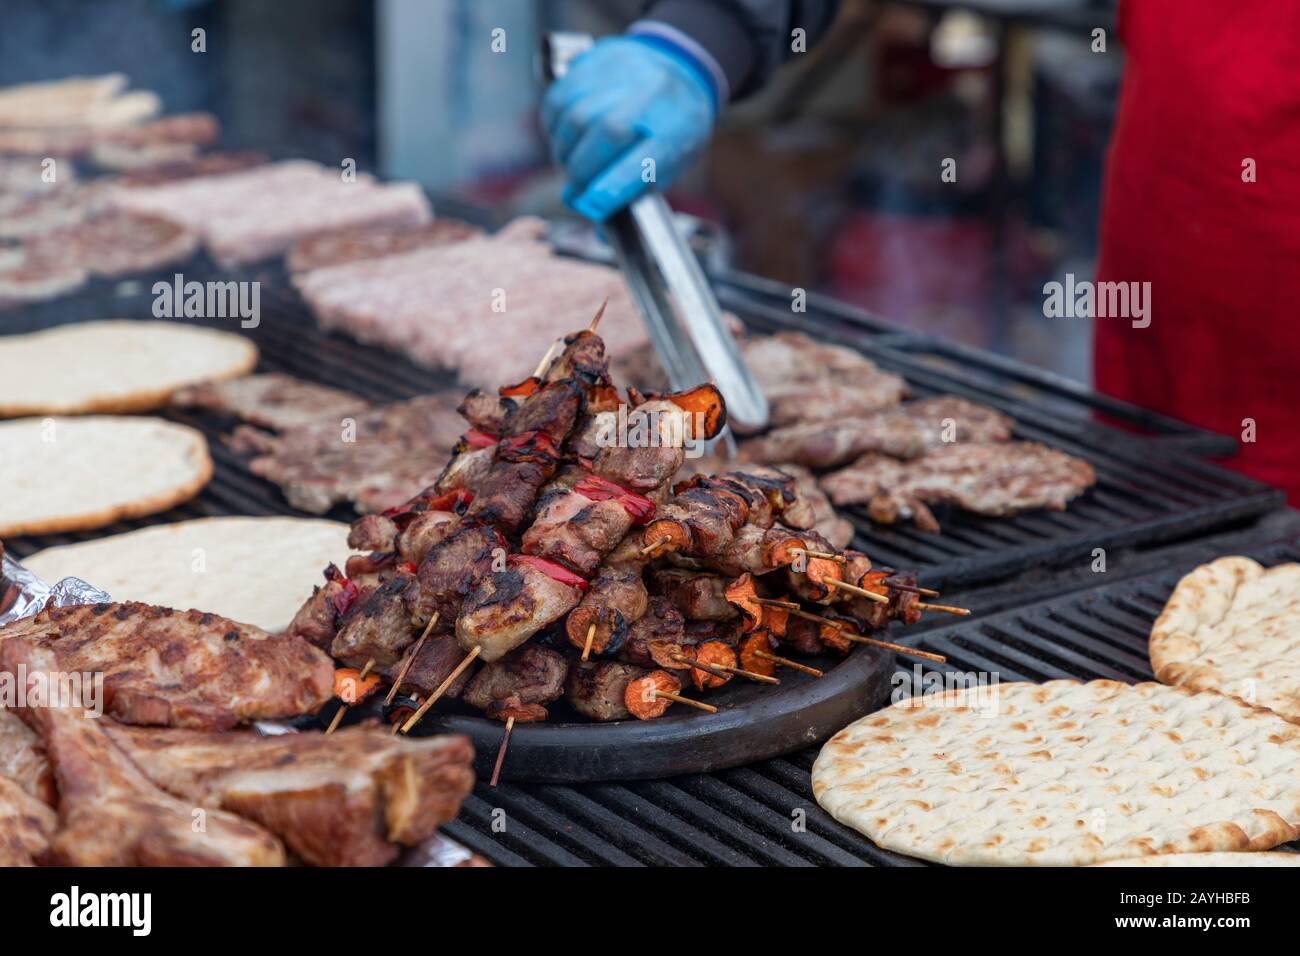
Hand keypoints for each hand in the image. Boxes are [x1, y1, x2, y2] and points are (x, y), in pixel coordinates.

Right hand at [542, 37, 716, 221]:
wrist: (677, 67)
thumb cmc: (671, 127)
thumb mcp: (672, 164)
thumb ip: (637, 197)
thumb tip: (601, 236)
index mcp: (676, 130)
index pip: (644, 160)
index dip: (613, 187)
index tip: (591, 207)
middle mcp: (650, 97)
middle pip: (606, 134)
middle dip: (581, 172)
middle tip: (575, 191)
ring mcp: (621, 74)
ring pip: (576, 117)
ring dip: (565, 151)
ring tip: (573, 164)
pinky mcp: (594, 62)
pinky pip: (559, 100)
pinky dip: (554, 127)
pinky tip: (566, 138)